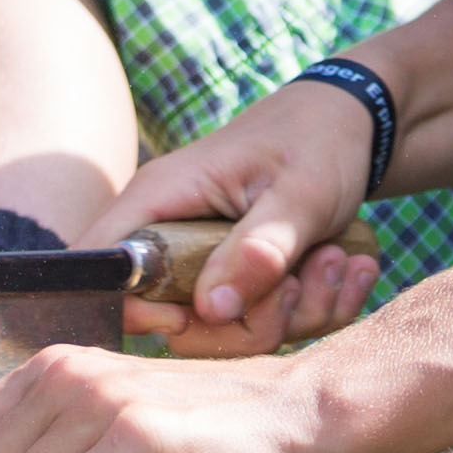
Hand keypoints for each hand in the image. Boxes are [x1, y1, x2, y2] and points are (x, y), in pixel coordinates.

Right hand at [93, 80, 387, 358]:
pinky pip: (266, 323)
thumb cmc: (319, 140)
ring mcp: (207, 262)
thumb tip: (213, 310)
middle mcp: (172, 234)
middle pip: (175, 322)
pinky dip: (315, 308)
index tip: (199, 315)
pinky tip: (347, 266)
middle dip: (250, 322)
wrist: (351, 123)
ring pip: (229, 330)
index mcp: (161, 198)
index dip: (132, 308)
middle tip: (302, 280)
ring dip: (298, 312)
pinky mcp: (241, 280)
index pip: (101, 267)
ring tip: (338, 258)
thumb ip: (261, 248)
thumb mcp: (303, 190)